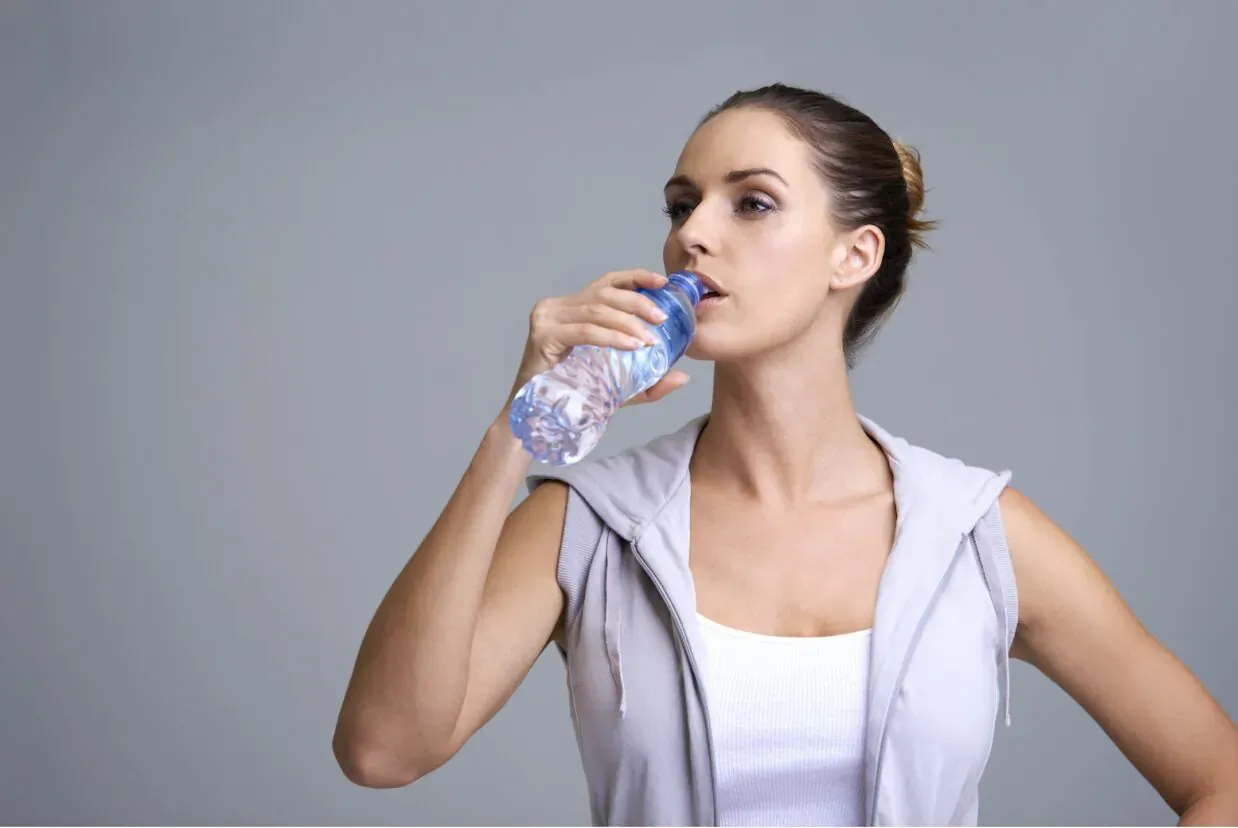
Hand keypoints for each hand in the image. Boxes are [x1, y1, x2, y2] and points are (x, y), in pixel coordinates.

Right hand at [506, 269, 691, 406]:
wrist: (538, 419)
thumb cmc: (574, 398)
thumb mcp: (619, 386)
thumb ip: (649, 380)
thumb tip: (684, 377)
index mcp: (572, 308)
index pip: (607, 283)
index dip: (635, 278)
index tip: (662, 282)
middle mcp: (557, 307)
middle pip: (604, 292)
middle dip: (638, 302)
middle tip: (662, 319)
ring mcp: (547, 318)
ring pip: (596, 309)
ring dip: (627, 322)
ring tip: (649, 338)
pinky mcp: (543, 335)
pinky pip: (584, 331)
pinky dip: (610, 336)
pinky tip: (630, 345)